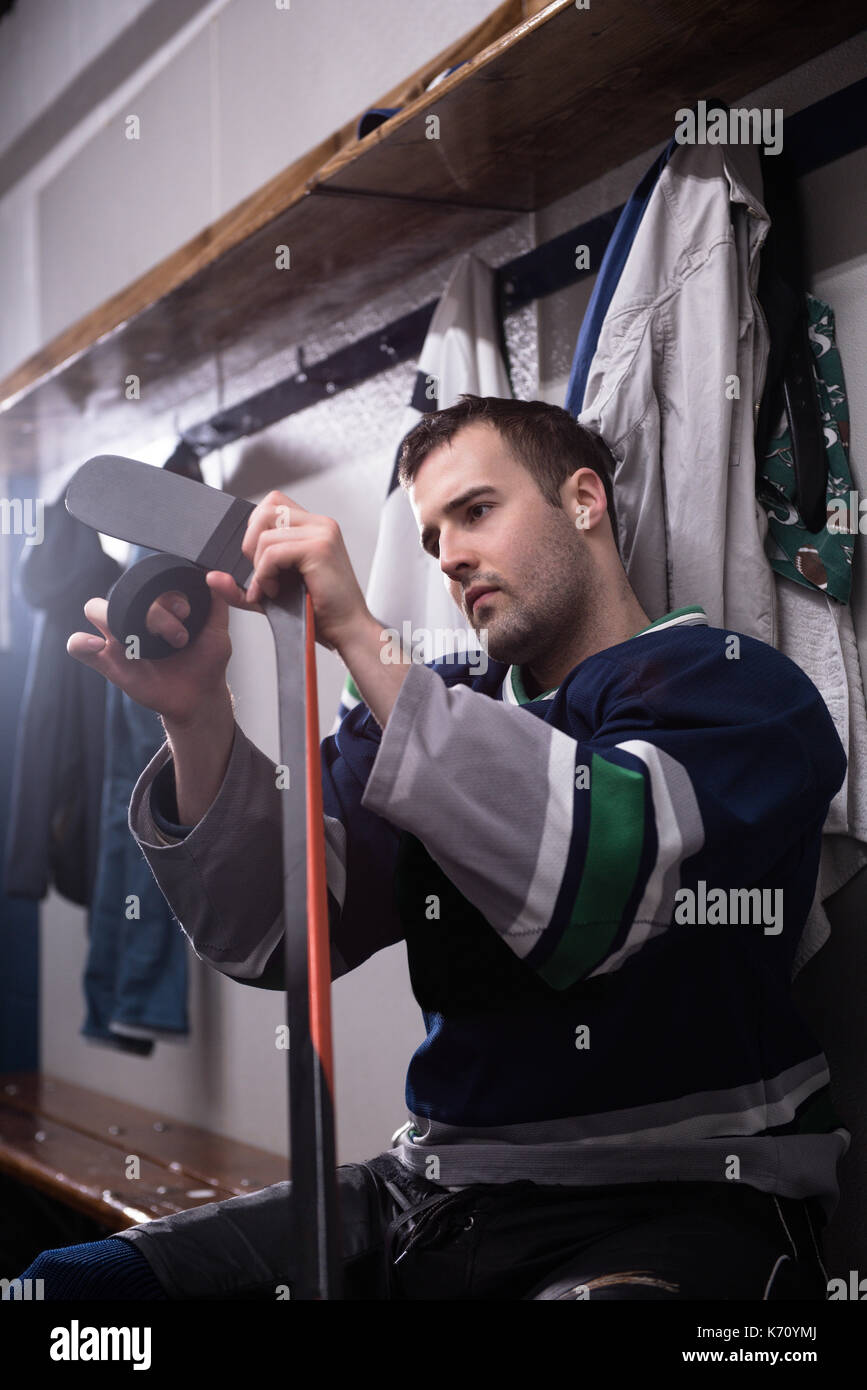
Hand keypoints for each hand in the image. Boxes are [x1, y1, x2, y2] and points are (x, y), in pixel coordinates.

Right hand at [67, 586, 232, 725]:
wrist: (199, 698)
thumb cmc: (205, 662)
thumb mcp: (218, 631)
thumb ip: (218, 601)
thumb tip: (213, 574)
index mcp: (156, 604)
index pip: (147, 582)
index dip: (165, 593)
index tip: (188, 612)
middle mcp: (134, 617)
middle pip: (122, 594)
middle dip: (150, 611)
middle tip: (179, 636)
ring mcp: (118, 638)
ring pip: (95, 609)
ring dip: (116, 620)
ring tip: (144, 644)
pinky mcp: (108, 662)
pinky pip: (78, 646)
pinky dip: (81, 641)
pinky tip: (99, 645)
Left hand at [206, 490, 369, 651]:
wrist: (347, 631)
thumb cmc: (319, 612)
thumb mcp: (271, 595)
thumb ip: (241, 586)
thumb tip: (212, 578)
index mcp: (314, 527)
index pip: (272, 503)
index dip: (256, 529)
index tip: (260, 562)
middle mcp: (320, 524)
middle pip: (265, 509)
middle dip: (252, 543)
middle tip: (262, 574)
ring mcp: (322, 533)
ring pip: (265, 535)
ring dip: (259, 566)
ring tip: (272, 588)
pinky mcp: (319, 548)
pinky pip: (273, 552)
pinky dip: (265, 574)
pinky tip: (275, 590)